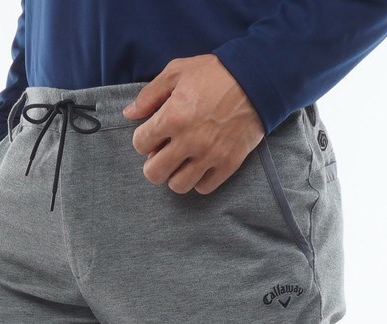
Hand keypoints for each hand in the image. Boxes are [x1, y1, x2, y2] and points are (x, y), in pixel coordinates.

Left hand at [123, 54, 263, 194]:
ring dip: (176, 175)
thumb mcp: (178, 72)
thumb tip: (129, 114)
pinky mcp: (228, 164)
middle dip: (154, 164)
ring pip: (178, 186)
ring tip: (182, 161)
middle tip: (163, 153)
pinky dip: (199, 180)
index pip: (140, 144)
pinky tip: (201, 165)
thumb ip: (150, 95)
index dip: (143, 139)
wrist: (257, 80)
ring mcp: (209, 155)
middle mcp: (189, 140)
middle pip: (154, 173)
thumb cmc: (215, 73)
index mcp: (173, 116)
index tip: (153, 134)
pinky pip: (203, 188)